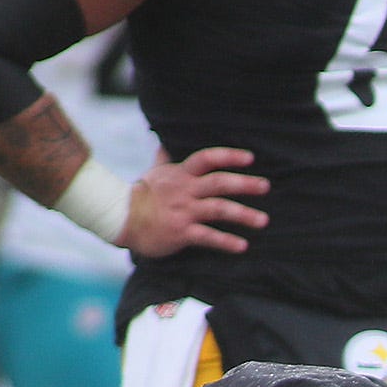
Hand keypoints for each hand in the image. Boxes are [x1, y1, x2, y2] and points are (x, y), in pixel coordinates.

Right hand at [120, 146, 269, 256]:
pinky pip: (208, 236)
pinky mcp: (181, 232)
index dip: (228, 156)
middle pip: (218, 183)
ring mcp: (183, 211)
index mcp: (180, 174)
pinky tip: (243, 246)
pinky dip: (226, 242)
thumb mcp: (154, 173)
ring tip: (263, 220)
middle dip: (244, 184)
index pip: (207, 158)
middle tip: (265, 186)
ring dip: (243, 215)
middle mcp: (184, 191)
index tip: (250, 158)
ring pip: (218, 209)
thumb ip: (164, 158)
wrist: (121, 218)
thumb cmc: (141, 196)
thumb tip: (162, 140)